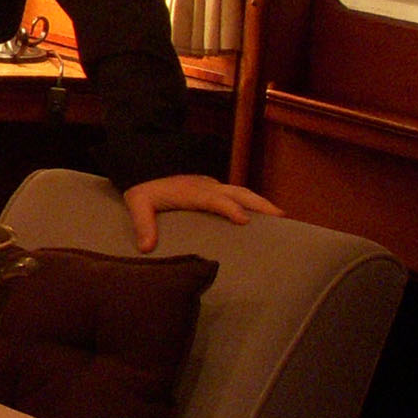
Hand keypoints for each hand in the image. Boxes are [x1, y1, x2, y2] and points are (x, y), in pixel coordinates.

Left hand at [120, 174, 280, 250]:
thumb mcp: (137, 204)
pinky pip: (235, 195)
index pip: (214, 199)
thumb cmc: (142, 190)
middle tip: (280, 217)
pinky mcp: (213, 189)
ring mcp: (211, 186)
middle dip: (258, 203)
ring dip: (260, 203)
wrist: (142, 169)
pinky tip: (263, 217)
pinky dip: (251, 203)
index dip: (229, 208)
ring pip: (240, 192)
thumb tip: (146, 248)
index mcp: (190, 191)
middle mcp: (206, 186)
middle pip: (237, 192)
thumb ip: (143, 225)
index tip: (244, 220)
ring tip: (281, 217)